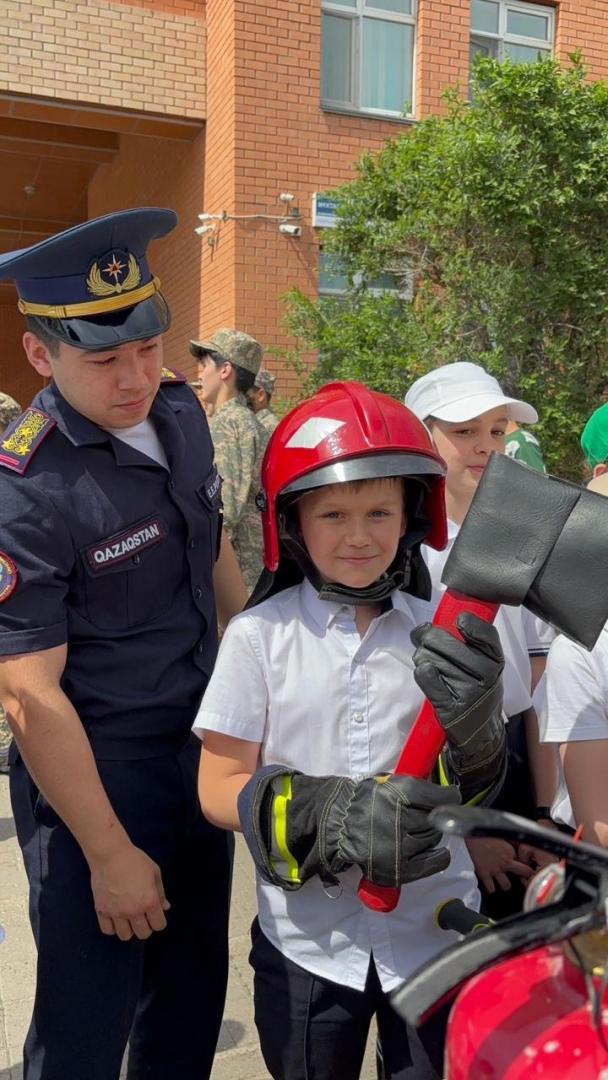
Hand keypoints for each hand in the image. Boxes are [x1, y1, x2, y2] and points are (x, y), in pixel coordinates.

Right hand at [89, 843, 169, 940]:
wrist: (110, 854)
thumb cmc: (135, 860)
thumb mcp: (154, 873)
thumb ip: (161, 893)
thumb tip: (165, 907)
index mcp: (149, 901)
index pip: (159, 925)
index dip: (159, 921)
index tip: (155, 915)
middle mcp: (133, 911)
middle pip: (143, 934)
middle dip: (146, 927)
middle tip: (142, 916)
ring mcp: (116, 913)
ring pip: (125, 936)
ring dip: (129, 929)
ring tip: (128, 918)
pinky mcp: (102, 911)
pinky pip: (108, 931)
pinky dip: (113, 927)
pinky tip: (115, 918)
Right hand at [330, 774, 461, 886]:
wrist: (338, 825)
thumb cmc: (366, 801)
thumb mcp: (389, 783)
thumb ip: (416, 787)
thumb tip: (449, 795)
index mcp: (399, 793)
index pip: (440, 797)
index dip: (449, 796)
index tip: (451, 796)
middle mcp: (401, 820)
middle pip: (436, 819)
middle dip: (434, 816)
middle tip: (423, 815)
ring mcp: (400, 847)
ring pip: (432, 839)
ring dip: (430, 834)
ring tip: (416, 831)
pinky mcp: (398, 869)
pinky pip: (432, 863)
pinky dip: (438, 857)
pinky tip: (435, 852)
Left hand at [411, 613, 505, 802]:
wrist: (481, 736)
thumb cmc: (479, 693)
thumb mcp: (487, 669)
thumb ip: (472, 646)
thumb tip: (435, 624)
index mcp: (497, 663)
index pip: (487, 637)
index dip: (472, 625)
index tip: (458, 621)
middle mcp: (487, 678)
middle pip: (449, 645)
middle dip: (429, 637)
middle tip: (422, 637)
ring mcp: (469, 694)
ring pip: (434, 660)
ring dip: (422, 656)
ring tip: (425, 659)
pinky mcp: (452, 709)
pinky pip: (429, 679)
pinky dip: (422, 672)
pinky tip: (424, 671)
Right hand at [466, 836, 533, 893]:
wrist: (469, 834)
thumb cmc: (484, 833)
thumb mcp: (501, 835)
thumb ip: (510, 843)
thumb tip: (518, 846)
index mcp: (510, 851)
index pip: (524, 862)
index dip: (526, 866)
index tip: (525, 868)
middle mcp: (505, 862)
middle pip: (522, 874)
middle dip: (523, 877)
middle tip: (521, 879)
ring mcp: (494, 869)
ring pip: (506, 885)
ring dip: (505, 884)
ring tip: (502, 881)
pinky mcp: (484, 874)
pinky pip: (491, 888)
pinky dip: (491, 888)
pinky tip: (490, 884)